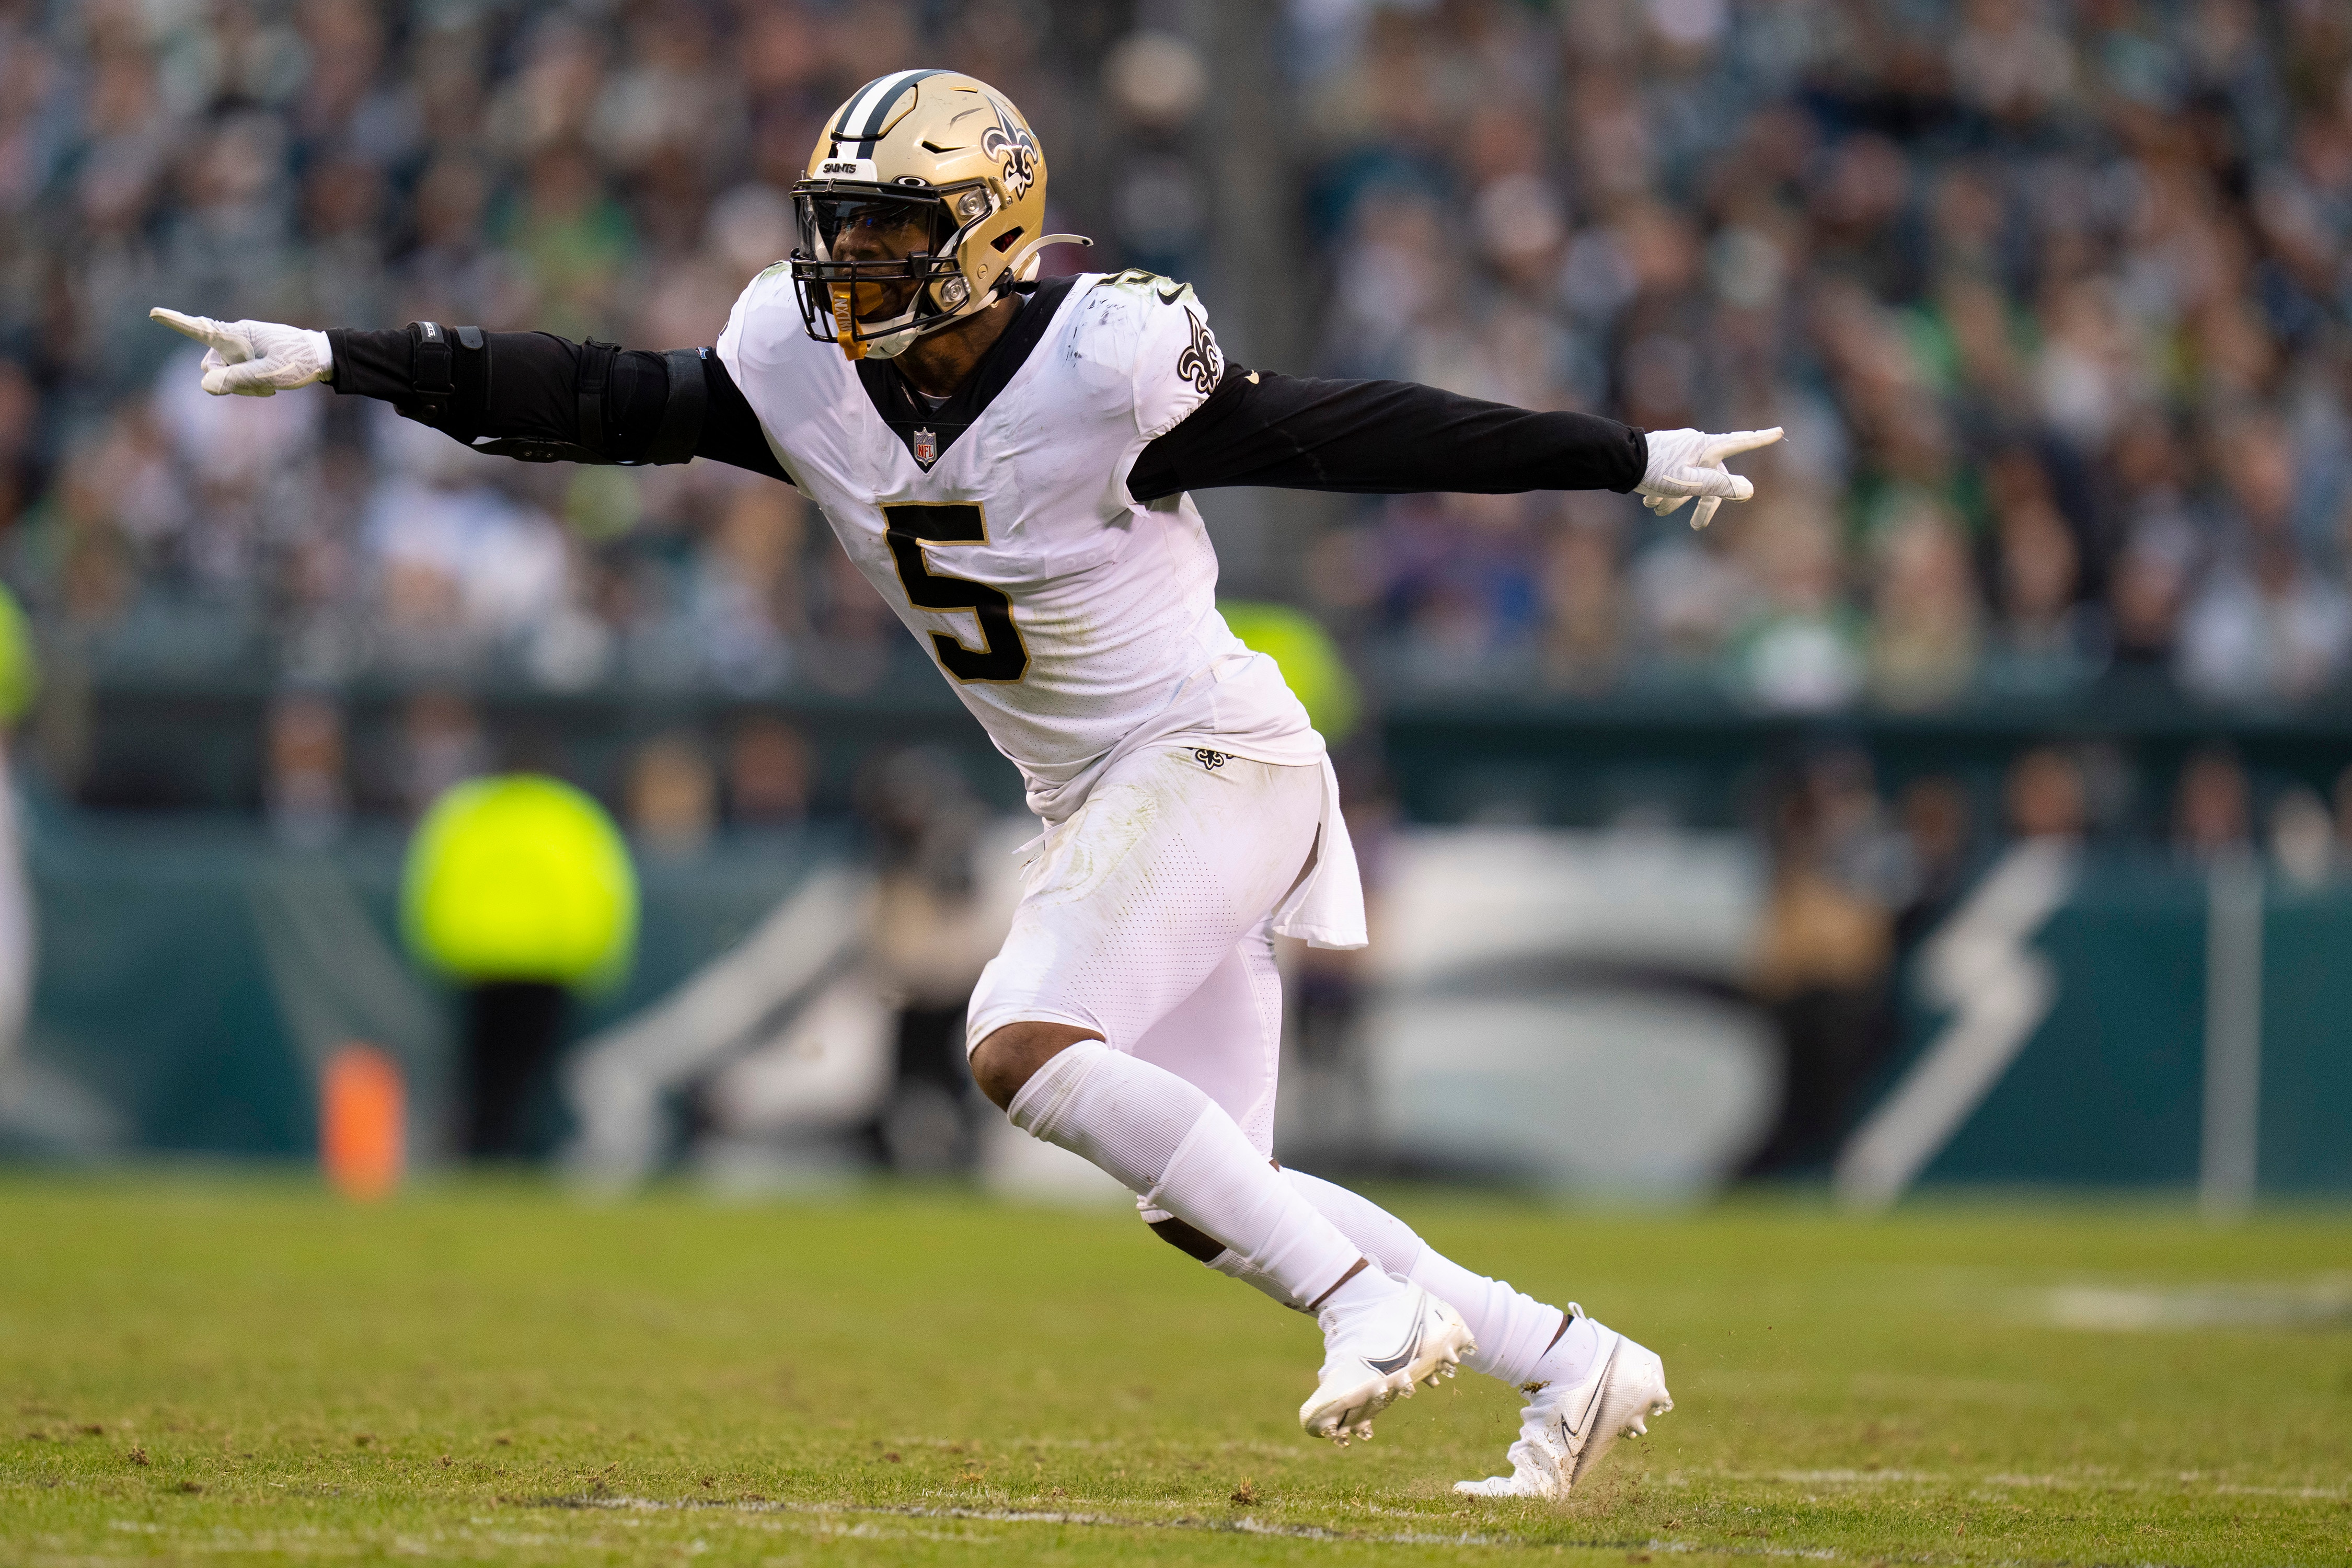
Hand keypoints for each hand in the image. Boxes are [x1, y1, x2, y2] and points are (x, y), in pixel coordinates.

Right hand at [149, 308, 333, 395]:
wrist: (323, 356)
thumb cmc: (298, 362)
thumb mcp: (268, 374)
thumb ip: (235, 379)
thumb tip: (205, 384)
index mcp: (238, 335)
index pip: (201, 328)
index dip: (177, 322)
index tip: (154, 312)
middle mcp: (235, 337)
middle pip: (210, 365)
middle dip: (227, 380)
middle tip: (261, 386)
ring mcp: (242, 347)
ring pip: (224, 373)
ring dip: (242, 385)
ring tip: (269, 386)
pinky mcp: (250, 356)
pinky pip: (237, 375)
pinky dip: (249, 384)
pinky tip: (269, 387)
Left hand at [1635, 426, 1782, 529]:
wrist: (1619, 460)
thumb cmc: (1656, 471)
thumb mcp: (1690, 483)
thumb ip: (1719, 487)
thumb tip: (1749, 490)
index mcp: (1707, 448)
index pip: (1740, 442)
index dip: (1760, 439)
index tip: (1779, 431)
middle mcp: (1696, 446)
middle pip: (1712, 477)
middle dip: (1703, 503)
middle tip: (1695, 526)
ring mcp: (1680, 449)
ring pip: (1689, 479)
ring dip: (1675, 499)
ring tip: (1656, 512)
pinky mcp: (1664, 454)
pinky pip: (1672, 475)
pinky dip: (1664, 492)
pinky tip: (1648, 504)